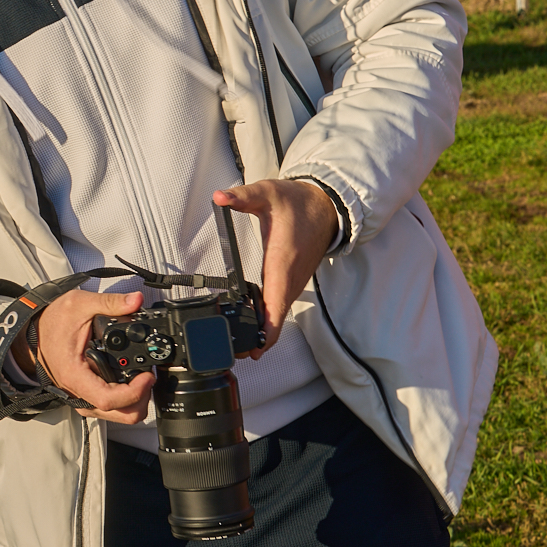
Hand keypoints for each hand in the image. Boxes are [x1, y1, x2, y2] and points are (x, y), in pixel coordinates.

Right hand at [17, 288, 154, 424]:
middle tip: (148, 377)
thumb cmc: (50, 323)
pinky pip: (109, 409)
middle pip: (118, 414)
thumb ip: (109, 303)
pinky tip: (130, 381)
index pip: (109, 399)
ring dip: (134, 401)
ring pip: (116, 416)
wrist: (33, 334)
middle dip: (140, 400)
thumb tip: (135, 300)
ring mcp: (81, 397)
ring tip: (141, 378)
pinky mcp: (85, 396)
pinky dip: (125, 400)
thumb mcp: (79, 304)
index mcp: (75, 374)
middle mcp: (77, 392)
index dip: (134, 392)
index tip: (147, 376)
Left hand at [212, 179, 338, 356]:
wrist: (326, 206)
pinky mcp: (294, 279)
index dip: (268, 330)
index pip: (276, 304)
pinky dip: (270, 316)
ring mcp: (294, 280)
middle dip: (260, 339)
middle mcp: (291, 276)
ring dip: (265, 330)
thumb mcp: (267, 193)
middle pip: (276, 317)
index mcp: (282, 260)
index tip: (257, 350)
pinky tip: (254, 322)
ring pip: (279, 311)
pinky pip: (281, 303)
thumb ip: (242, 196)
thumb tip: (220, 196)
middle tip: (237, 354)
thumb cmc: (297, 202)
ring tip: (243, 346)